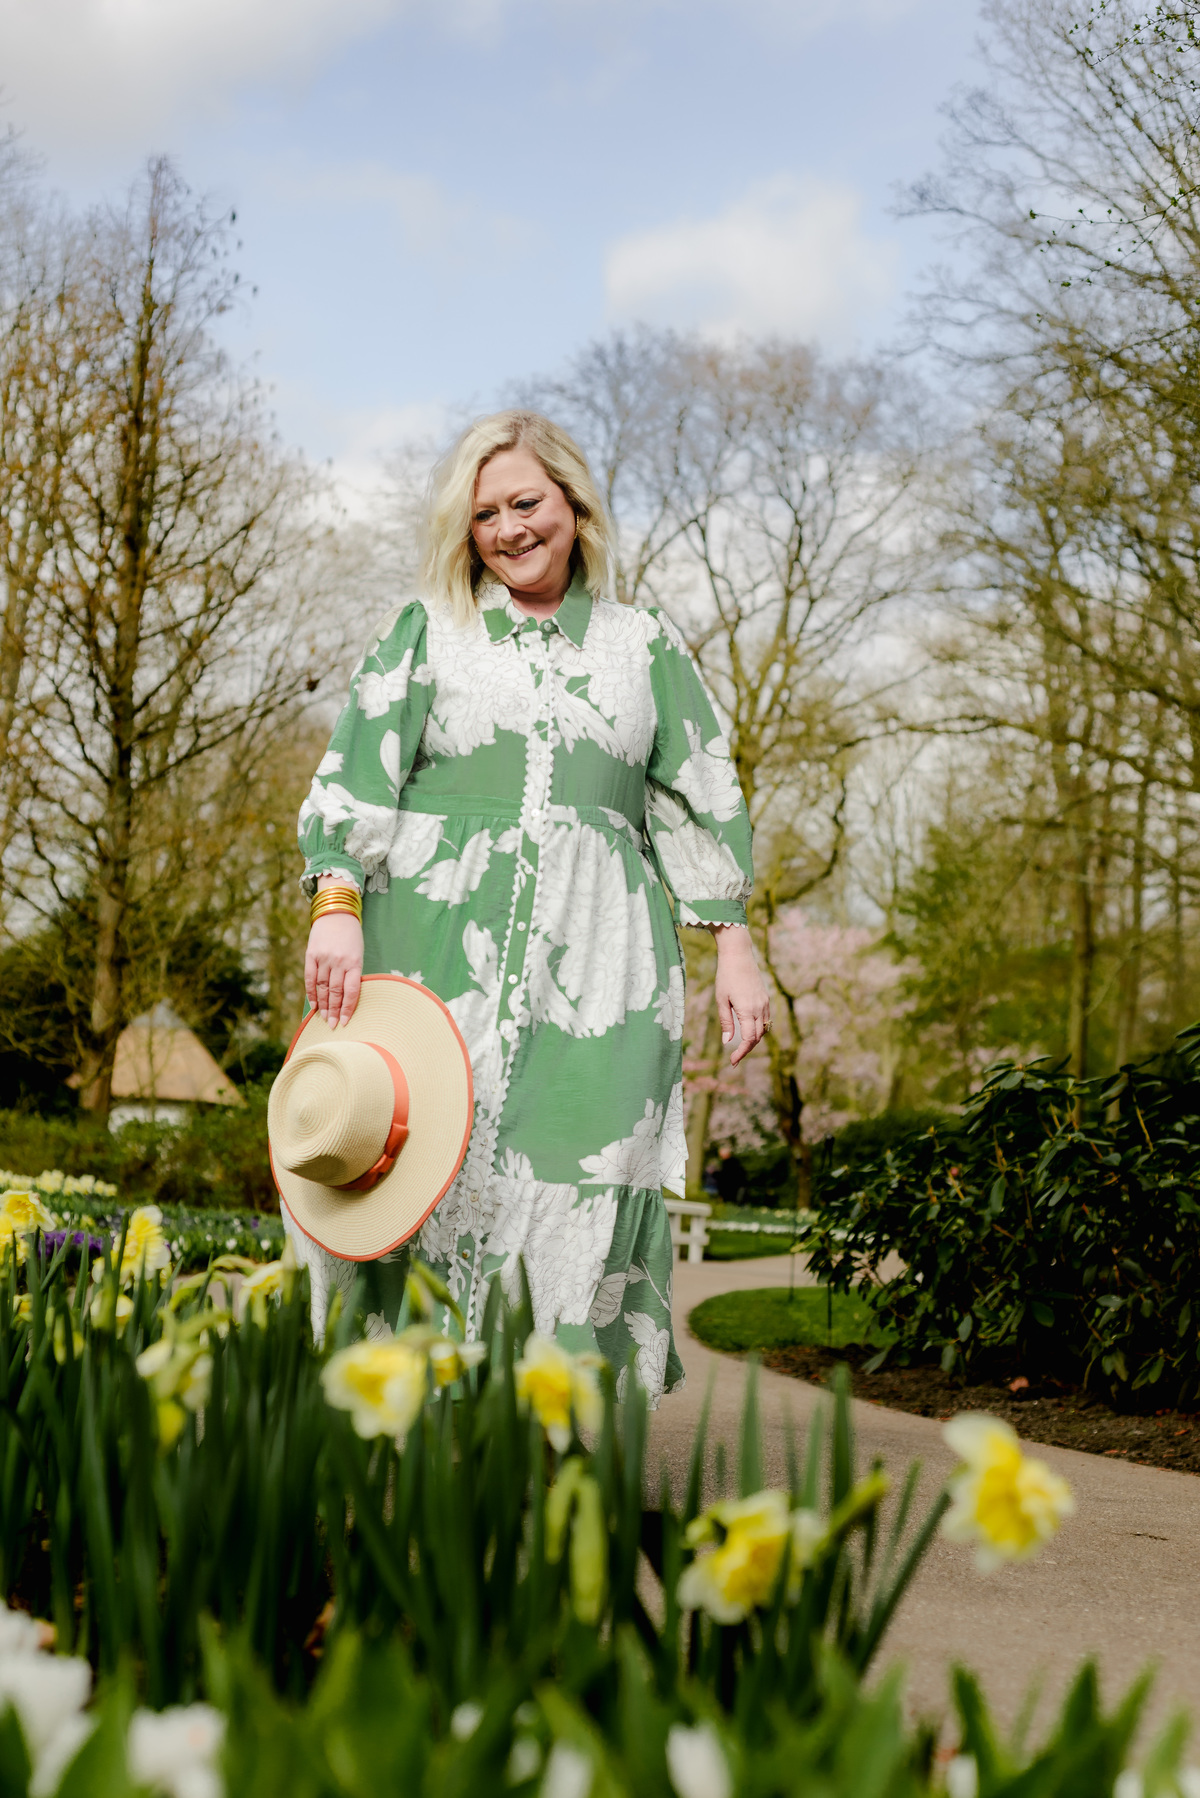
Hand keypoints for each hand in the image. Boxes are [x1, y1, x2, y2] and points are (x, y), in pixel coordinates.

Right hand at [305, 907, 363, 1026]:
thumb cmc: (351, 936)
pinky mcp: (311, 955)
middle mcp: (338, 962)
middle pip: (335, 992)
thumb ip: (352, 973)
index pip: (351, 991)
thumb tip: (345, 998)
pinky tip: (314, 1005)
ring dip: (323, 1006)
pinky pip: (310, 978)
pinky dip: (311, 993)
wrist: (336, 913)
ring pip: (322, 988)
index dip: (348, 1009)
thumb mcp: (358, 953)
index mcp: (354, 962)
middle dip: (334, 1011)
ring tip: (324, 1019)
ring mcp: (323, 958)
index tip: (346, 1022)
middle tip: (333, 1026)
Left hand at [713, 926, 769, 1065]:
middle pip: (758, 1037)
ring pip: (763, 1029)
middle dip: (747, 1049)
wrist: (738, 956)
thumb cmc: (725, 977)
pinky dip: (758, 1029)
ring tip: (740, 1047)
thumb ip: (725, 1022)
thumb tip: (727, 1042)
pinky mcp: (766, 998)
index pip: (749, 1039)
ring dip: (754, 1040)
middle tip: (734, 1058)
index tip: (732, 1061)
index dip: (741, 1053)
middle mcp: (760, 1008)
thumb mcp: (721, 1000)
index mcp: (747, 1010)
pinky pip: (765, 1019)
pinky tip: (748, 1031)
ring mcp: (765, 1003)